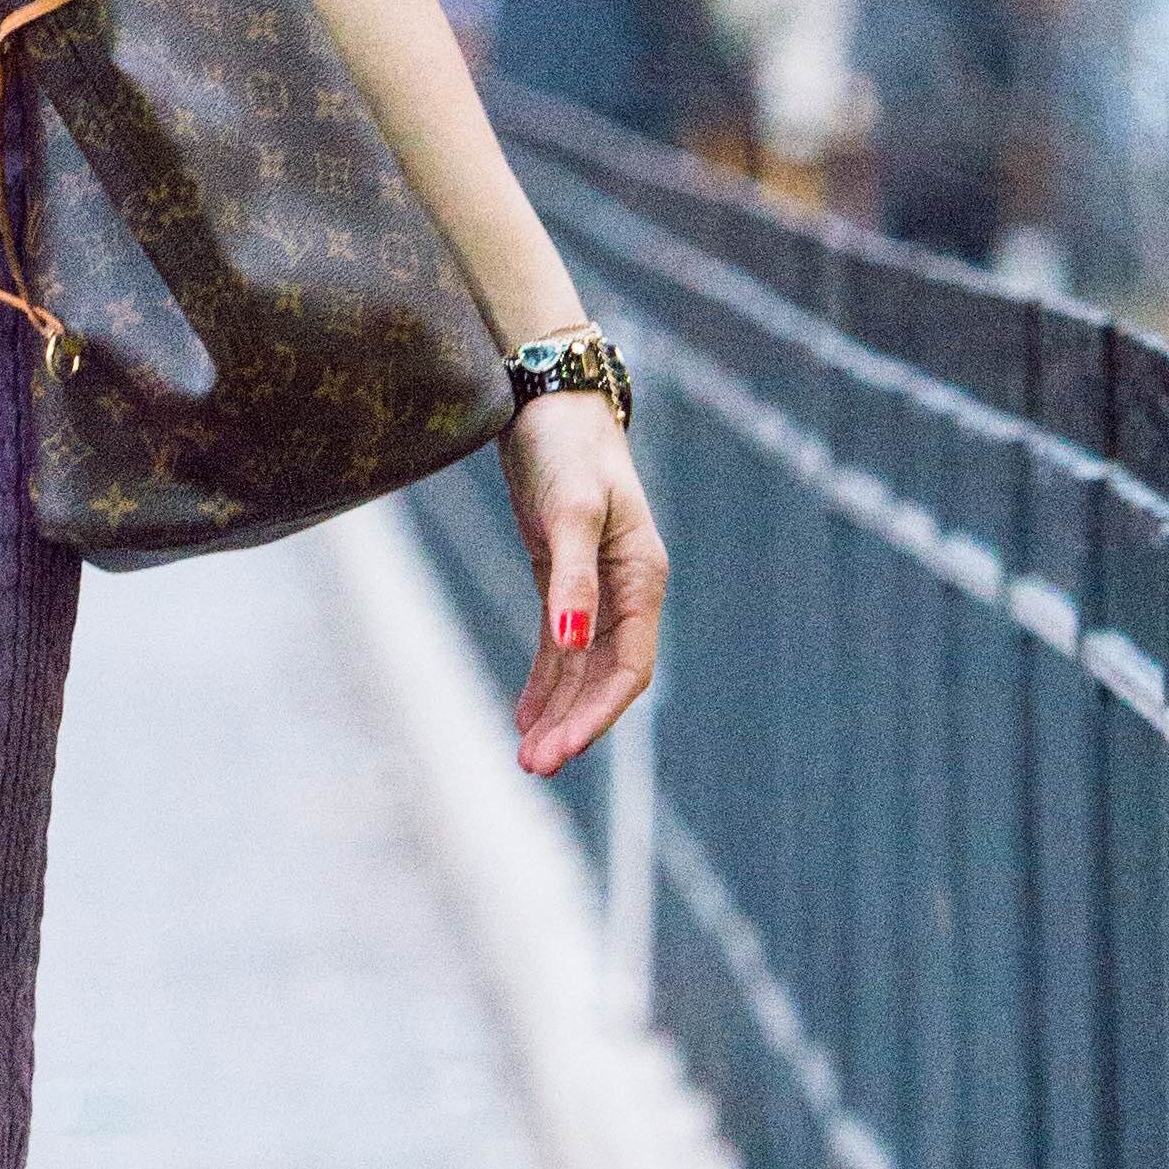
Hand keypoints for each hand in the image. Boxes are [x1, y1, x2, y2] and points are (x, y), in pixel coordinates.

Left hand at [504, 395, 663, 779]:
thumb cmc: (565, 449)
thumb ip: (571, 581)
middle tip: (534, 767)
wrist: (548, 402)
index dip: (597, 714)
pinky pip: (561, 646)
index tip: (561, 749)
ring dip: (558, 712)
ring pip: (581, 668)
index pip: (629, 668)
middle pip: (606, 677)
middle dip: (574, 724)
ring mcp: (596, 587)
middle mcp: (627, 590)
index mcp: (643, 578)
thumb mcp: (567, 512)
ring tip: (527, 757)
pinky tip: (525, 715)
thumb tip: (573, 644)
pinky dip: (545, 681)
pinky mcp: (564, 580)